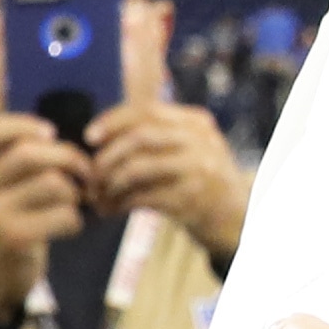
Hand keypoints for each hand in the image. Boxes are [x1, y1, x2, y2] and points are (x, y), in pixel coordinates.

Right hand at [0, 115, 92, 321]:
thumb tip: (57, 134)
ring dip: (77, 194)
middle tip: (88, 173)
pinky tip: (69, 226)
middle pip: (31, 153)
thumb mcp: (0, 185)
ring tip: (75, 204)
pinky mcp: (13, 237)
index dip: (23, 124)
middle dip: (72, 158)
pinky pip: (64, 215)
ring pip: (54, 183)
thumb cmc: (8, 219)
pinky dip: (77, 220)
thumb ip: (17, 160)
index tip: (51, 132)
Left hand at [87, 100, 252, 261]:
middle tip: (91, 176)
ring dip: (109, 184)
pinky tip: (113, 210)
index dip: (112, 121)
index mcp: (196, 122)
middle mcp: (201, 142)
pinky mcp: (191, 199)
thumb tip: (102, 133)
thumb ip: (159, 133)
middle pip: (139, 137)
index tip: (90, 137)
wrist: (238, 218)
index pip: (146, 110)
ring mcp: (198, 170)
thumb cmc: (203, 181)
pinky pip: (142, 197)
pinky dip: (120, 204)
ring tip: (98, 197)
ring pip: (136, 168)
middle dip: (107, 157)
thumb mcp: (191, 147)